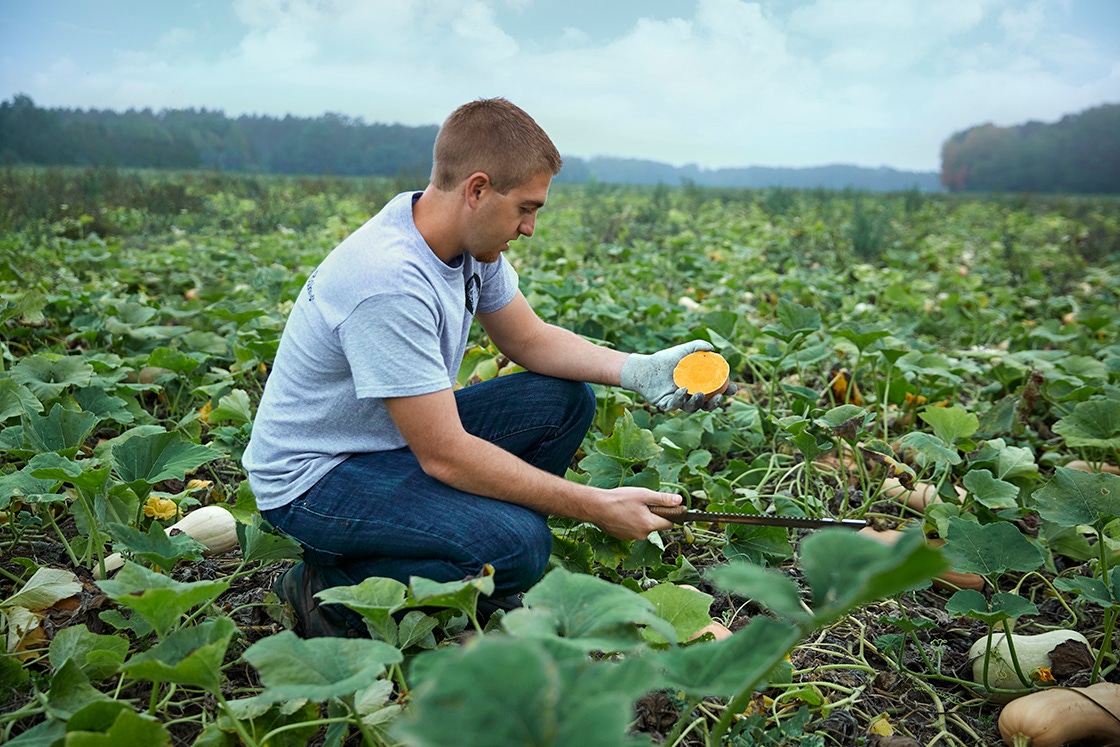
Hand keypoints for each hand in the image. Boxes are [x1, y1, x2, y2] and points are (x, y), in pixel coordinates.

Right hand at [589, 488, 681, 539]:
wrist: (596, 507)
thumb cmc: (618, 499)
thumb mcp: (643, 495)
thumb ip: (662, 499)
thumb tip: (679, 501)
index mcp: (649, 524)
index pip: (670, 523)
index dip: (669, 514)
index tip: (664, 506)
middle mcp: (642, 535)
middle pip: (656, 526)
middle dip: (653, 516)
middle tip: (642, 504)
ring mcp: (632, 538)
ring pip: (644, 528)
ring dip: (642, 519)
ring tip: (630, 508)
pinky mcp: (623, 538)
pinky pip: (634, 530)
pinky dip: (632, 523)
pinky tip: (623, 514)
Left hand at [620, 340, 736, 411]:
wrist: (645, 367)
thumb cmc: (666, 360)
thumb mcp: (682, 351)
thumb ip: (697, 346)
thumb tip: (712, 348)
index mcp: (698, 385)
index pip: (715, 391)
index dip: (725, 392)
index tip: (732, 389)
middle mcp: (690, 396)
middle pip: (706, 405)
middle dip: (714, 404)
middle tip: (718, 397)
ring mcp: (679, 402)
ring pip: (691, 408)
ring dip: (697, 402)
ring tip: (699, 393)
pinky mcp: (666, 405)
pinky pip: (675, 405)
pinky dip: (679, 399)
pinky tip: (682, 390)